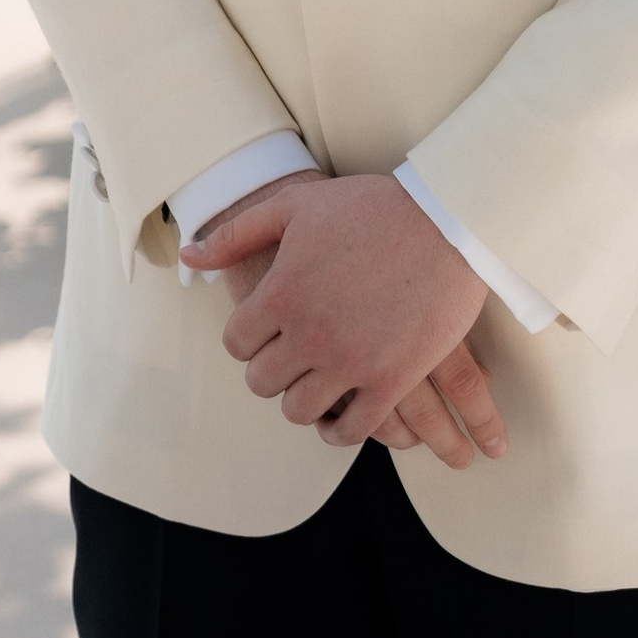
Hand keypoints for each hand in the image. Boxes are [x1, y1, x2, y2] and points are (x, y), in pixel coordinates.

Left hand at [182, 171, 507, 463]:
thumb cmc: (370, 208)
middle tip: (284, 362)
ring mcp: (350, 362)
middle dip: (270, 372)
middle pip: (263, 382)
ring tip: (310, 388)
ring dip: (301, 402)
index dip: (246, 340)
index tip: (261, 335)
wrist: (446, 222)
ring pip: (301, 410)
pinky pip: (352, 429)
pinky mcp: (391, 381)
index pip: (236, 343)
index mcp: (280, 293)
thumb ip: (237, 234)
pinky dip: (339, 431)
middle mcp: (308, 334)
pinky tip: (339, 421)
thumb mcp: (294, 206)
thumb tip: (190, 253)